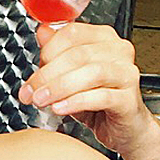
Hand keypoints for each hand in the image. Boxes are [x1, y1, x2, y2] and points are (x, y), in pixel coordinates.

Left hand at [18, 23, 155, 154]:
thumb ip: (56, 53)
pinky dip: (75, 102)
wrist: (122, 127)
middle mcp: (118, 52)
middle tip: (30, 92)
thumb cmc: (97, 100)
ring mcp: (126, 74)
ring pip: (91, 73)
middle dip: (47, 75)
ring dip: (59, 87)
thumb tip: (43, 32)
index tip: (31, 74)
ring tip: (41, 100)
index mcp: (103, 39)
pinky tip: (59, 108)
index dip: (46, 52)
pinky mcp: (129, 99)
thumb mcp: (70, 74)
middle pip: (78, 54)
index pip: (72, 34)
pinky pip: (101, 97)